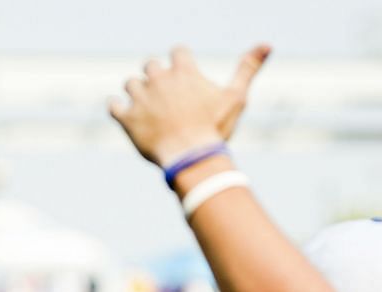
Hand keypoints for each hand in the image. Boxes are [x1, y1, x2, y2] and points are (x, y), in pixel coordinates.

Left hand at [109, 44, 270, 169]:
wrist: (192, 158)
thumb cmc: (215, 129)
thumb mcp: (236, 97)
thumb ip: (248, 68)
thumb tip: (268, 44)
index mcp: (183, 70)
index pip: (177, 51)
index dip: (181, 64)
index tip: (185, 79)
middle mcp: (158, 77)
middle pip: (151, 65)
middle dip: (157, 79)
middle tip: (167, 100)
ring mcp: (140, 97)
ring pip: (131, 83)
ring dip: (138, 93)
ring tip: (149, 111)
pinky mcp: (126, 117)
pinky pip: (113, 105)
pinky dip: (117, 109)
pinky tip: (126, 115)